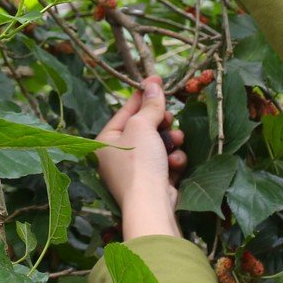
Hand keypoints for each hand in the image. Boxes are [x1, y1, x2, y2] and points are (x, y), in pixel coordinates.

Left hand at [94, 76, 187, 232]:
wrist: (151, 203)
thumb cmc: (139, 161)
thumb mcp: (142, 126)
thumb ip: (149, 105)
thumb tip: (153, 84)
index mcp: (105, 141)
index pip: (125, 111)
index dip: (142, 95)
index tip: (157, 79)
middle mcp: (116, 156)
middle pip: (143, 128)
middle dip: (160, 122)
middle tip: (169, 117)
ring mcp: (134, 172)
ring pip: (158, 145)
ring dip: (170, 141)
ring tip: (176, 140)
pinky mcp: (152, 183)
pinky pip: (164, 163)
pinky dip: (172, 161)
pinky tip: (175, 163)